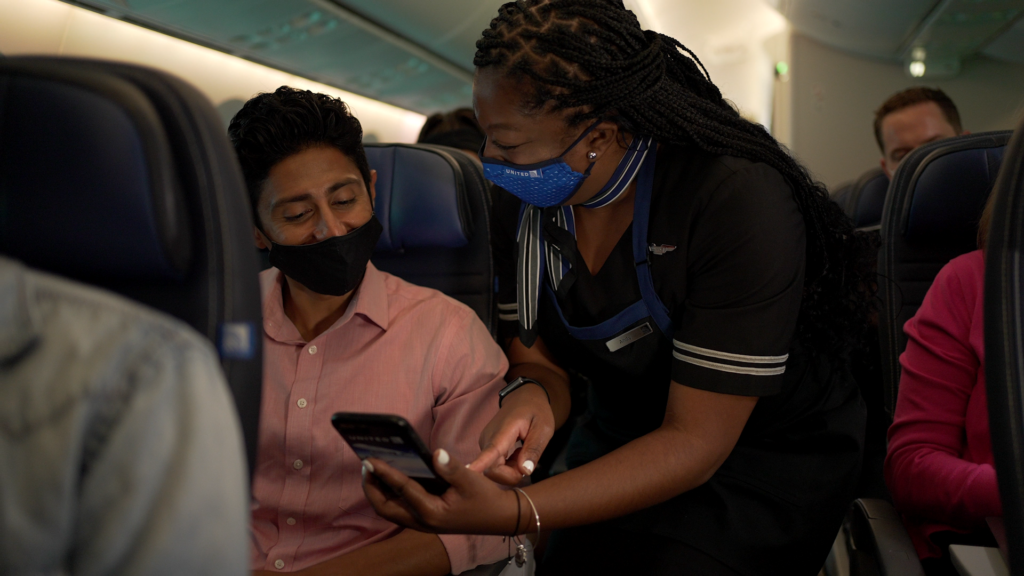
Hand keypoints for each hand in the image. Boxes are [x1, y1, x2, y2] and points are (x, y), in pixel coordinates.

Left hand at [362, 450, 517, 534]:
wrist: (497, 518)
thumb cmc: (484, 498)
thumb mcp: (470, 480)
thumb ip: (451, 467)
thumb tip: (435, 453)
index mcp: (431, 512)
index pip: (401, 490)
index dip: (384, 473)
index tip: (369, 459)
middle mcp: (421, 521)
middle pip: (384, 507)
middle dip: (371, 487)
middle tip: (366, 464)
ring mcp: (421, 522)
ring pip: (388, 510)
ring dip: (376, 491)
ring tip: (371, 469)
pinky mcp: (423, 519)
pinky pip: (397, 508)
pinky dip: (388, 494)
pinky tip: (388, 477)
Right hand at [470, 384, 554, 484]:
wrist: (524, 397)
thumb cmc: (535, 411)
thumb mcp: (544, 428)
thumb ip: (534, 449)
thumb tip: (525, 471)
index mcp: (504, 431)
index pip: (491, 451)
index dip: (480, 463)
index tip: (468, 471)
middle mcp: (488, 438)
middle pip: (492, 470)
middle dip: (512, 474)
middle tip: (528, 461)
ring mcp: (485, 443)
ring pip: (494, 470)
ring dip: (511, 470)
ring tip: (523, 453)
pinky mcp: (485, 447)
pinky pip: (494, 466)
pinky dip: (508, 467)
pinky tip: (516, 454)